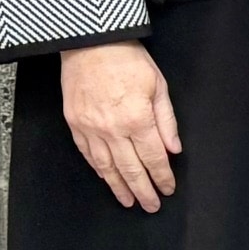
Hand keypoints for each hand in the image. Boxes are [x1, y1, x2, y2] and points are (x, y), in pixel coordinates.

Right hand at [60, 41, 180, 211]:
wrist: (91, 43)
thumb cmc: (128, 59)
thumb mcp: (158, 85)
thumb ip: (166, 121)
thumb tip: (173, 149)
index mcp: (137, 119)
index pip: (153, 158)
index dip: (162, 177)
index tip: (168, 189)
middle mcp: (112, 130)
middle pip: (130, 169)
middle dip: (143, 190)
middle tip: (151, 206)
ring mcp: (90, 129)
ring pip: (106, 167)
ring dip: (119, 187)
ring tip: (129, 201)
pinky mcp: (74, 124)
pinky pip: (88, 154)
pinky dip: (99, 170)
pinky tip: (107, 178)